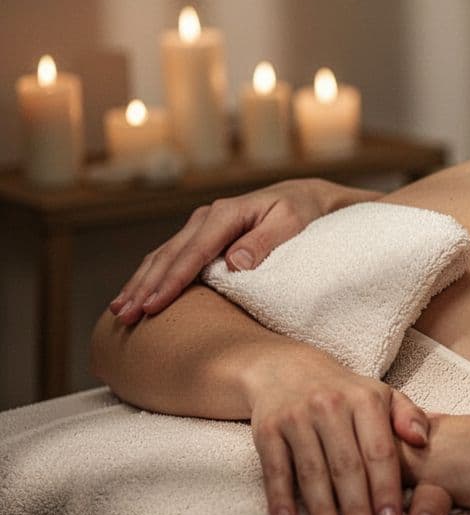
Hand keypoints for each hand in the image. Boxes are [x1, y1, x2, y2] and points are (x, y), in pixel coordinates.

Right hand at [110, 178, 376, 324]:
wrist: (304, 197)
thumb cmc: (301, 213)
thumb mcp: (292, 223)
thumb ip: (265, 242)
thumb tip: (235, 263)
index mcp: (227, 213)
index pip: (194, 252)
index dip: (173, 281)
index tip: (154, 305)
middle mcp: (207, 217)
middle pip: (169, 256)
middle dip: (145, 287)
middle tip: (125, 316)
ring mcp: (202, 226)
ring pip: (162, 256)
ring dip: (140, 284)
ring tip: (120, 311)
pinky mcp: (202, 236)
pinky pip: (170, 257)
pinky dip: (152, 276)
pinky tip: (137, 295)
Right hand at [246, 353, 428, 514]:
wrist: (287, 369)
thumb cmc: (345, 392)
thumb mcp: (382, 394)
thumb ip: (409, 416)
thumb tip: (422, 440)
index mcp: (365, 399)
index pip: (379, 451)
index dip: (386, 489)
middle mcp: (330, 406)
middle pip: (346, 466)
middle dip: (356, 508)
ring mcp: (296, 417)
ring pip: (312, 471)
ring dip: (322, 510)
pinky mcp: (267, 429)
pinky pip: (274, 469)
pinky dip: (280, 497)